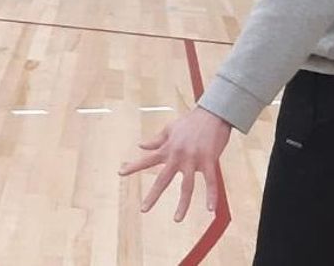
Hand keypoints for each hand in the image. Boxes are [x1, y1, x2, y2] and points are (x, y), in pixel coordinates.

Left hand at [119, 106, 231, 221]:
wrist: (213, 114)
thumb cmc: (191, 121)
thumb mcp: (170, 128)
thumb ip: (156, 140)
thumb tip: (140, 146)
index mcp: (168, 148)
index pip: (147, 159)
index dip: (133, 166)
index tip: (120, 173)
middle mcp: (178, 156)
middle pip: (163, 179)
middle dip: (153, 195)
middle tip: (144, 209)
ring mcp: (193, 160)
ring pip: (187, 186)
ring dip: (183, 204)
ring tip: (177, 219)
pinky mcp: (209, 160)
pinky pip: (210, 181)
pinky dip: (211, 195)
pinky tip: (210, 209)